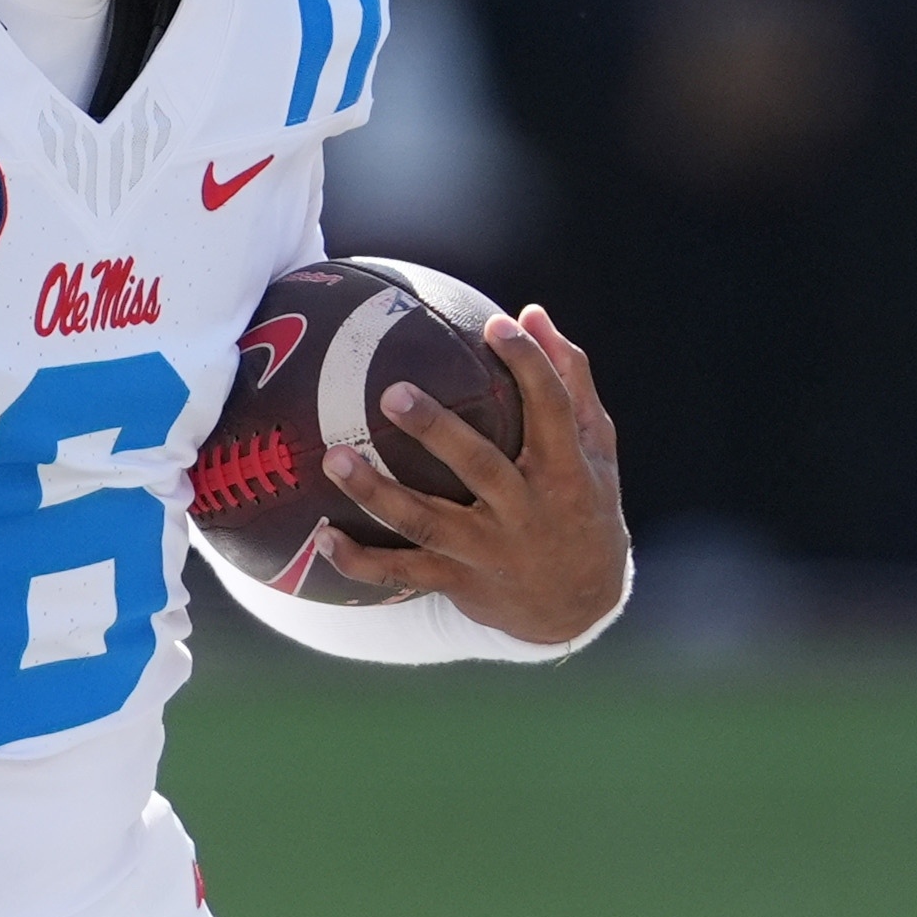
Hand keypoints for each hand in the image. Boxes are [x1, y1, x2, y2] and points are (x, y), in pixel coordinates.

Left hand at [311, 306, 632, 645]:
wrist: (580, 604)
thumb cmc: (583, 504)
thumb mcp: (595, 448)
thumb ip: (569, 381)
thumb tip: (531, 312)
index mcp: (566, 470)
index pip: (553, 411)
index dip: (530, 367)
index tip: (497, 325)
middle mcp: (527, 511)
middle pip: (479, 467)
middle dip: (436, 431)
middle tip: (391, 393)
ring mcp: (489, 550)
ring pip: (427, 522)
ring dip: (377, 493)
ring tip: (333, 459)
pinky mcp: (460, 582)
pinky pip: (402, 573)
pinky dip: (360, 560)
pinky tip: (321, 536)